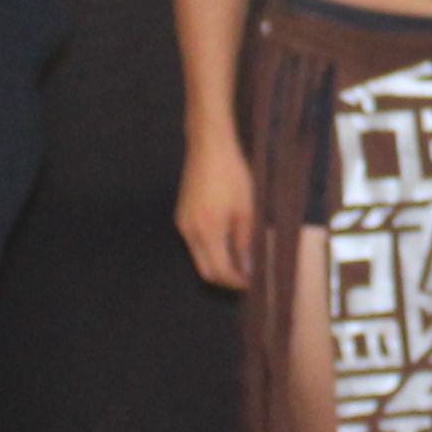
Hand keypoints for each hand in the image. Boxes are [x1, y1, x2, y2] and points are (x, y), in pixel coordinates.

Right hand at [175, 140, 258, 289]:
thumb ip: (244, 242)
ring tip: (238, 261)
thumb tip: (247, 267)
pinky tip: (225, 243)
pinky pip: (194, 243)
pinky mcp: (181, 215)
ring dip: (216, 264)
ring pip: (198, 257)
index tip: (250, 283)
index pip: (220, 270)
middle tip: (244, 278)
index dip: (235, 281)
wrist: (209, 147)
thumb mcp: (246, 210)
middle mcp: (190, 232)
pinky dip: (209, 250)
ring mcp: (182, 223)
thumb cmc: (232, 175)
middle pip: (205, 270)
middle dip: (224, 278)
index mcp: (208, 231)